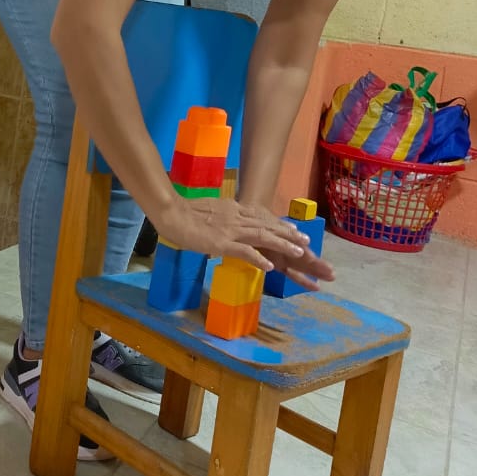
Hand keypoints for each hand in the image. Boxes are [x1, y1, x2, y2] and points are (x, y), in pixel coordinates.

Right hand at [154, 196, 333, 284]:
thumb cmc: (182, 212)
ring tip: (299, 252)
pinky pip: (244, 251)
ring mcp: (229, 230)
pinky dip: (258, 258)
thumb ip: (219, 217)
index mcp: (232, 209)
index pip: (260, 217)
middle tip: (306, 240)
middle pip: (267, 226)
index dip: (278, 224)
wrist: (170, 212)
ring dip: (282, 244)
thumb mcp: (207, 211)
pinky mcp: (221, 243)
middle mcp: (235, 218)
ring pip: (262, 237)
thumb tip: (223, 222)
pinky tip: (269, 266)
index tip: (293, 229)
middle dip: (288, 234)